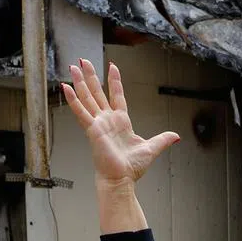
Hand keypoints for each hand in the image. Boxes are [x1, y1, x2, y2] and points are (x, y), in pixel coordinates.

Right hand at [61, 59, 178, 186]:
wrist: (122, 179)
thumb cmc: (132, 167)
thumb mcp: (151, 149)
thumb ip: (163, 140)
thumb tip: (176, 136)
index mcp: (121, 122)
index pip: (117, 96)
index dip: (115, 81)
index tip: (112, 66)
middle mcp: (108, 120)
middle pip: (98, 93)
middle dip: (92, 76)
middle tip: (84, 60)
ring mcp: (98, 124)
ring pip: (87, 98)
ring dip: (80, 82)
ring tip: (73, 67)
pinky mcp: (92, 130)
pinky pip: (80, 112)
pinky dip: (73, 100)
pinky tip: (65, 87)